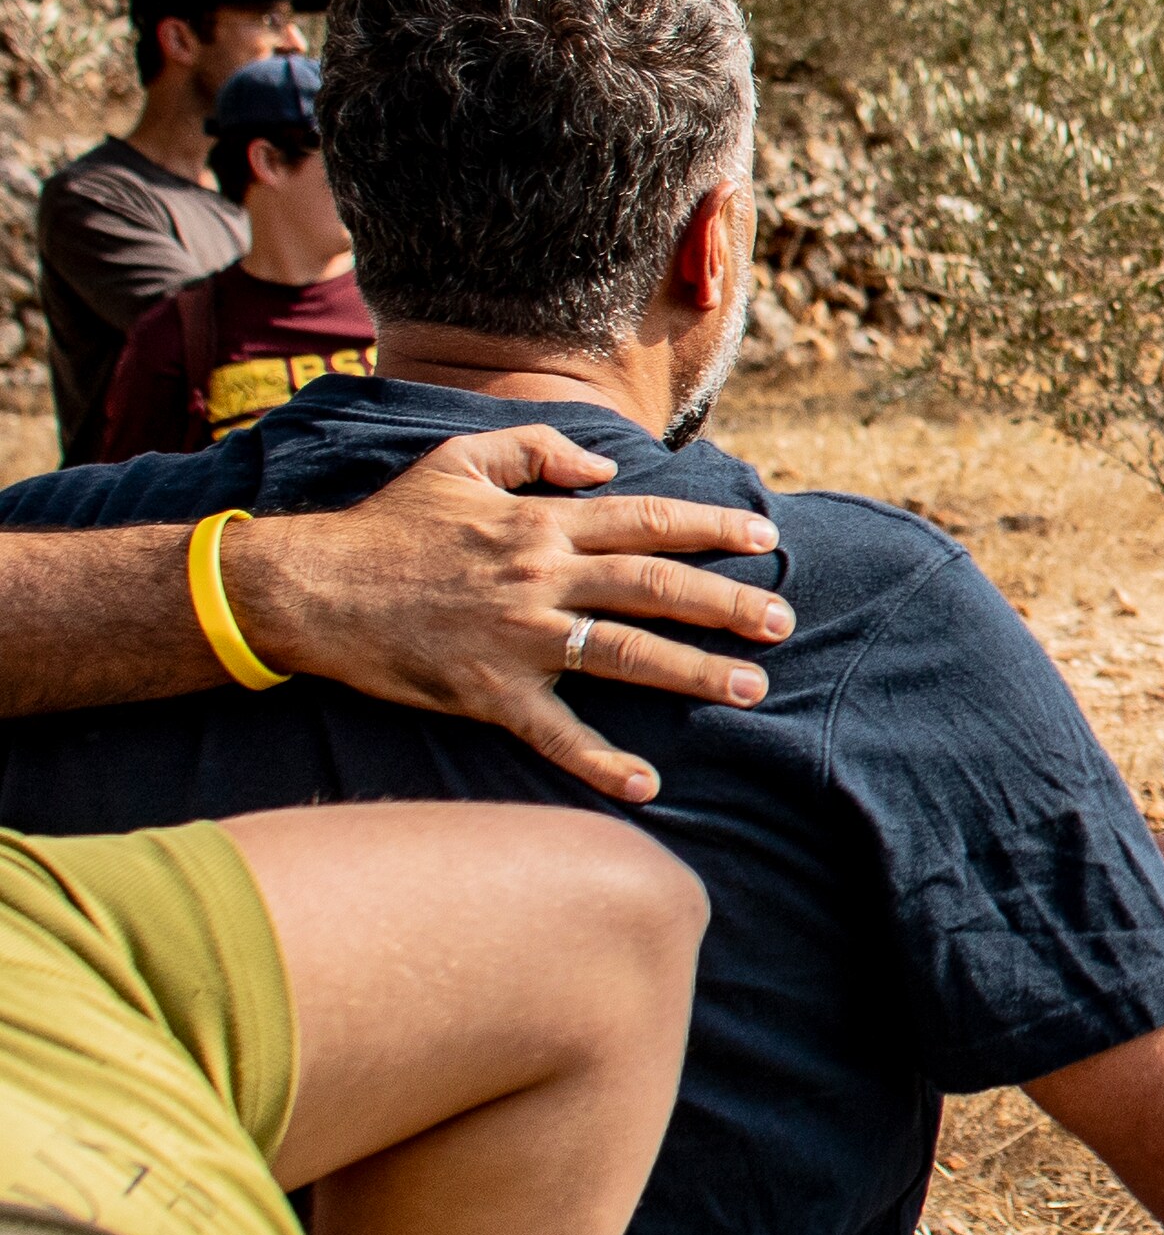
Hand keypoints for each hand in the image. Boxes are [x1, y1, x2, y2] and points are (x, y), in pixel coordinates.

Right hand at [221, 426, 794, 802]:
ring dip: (694, 672)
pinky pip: (556, 732)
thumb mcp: (460, 458)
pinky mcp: (489, 691)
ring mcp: (518, 637)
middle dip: (727, 604)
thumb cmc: (388, 524)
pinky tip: (646, 785)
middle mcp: (540, 576)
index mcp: (540, 523)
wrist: (310, 586)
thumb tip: (607, 469)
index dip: (712, 527)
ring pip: (625, 654)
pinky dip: (601, 761)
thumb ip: (537, 449)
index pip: (648, 521)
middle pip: (655, 587)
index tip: (765, 537)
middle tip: (782, 622)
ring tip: (751, 688)